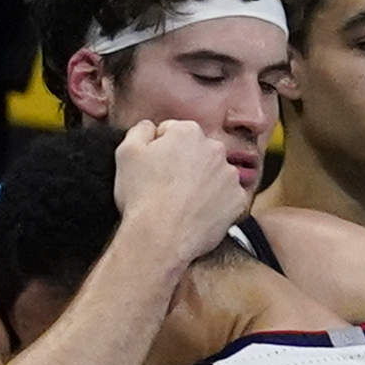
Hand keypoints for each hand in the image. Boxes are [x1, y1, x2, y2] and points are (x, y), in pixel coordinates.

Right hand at [113, 120, 247, 265]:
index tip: (153, 168)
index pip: (173, 133)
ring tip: (181, 202)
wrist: (160, 237)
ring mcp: (230, 176)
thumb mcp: (126, 151)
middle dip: (184, 163)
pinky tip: (197, 213)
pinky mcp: (238, 201)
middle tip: (166, 186)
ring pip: (213, 174)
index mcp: (188, 132)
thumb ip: (140, 130)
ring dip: (202, 183)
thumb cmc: (141, 195)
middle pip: (197, 152)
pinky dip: (215, 203)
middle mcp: (215, 149)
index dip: (159, 150)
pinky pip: (227, 197)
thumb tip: (151, 127)